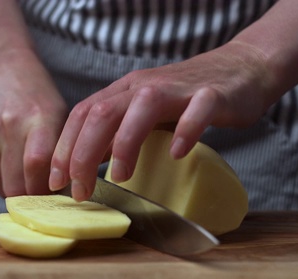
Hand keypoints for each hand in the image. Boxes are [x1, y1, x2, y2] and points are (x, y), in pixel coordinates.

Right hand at [0, 48, 67, 196]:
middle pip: (17, 184)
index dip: (47, 191)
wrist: (1, 67)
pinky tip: (16, 168)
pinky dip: (6, 180)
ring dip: (19, 193)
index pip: (37, 166)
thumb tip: (64, 192)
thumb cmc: (39, 96)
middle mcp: (9, 126)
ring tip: (33, 184)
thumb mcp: (60, 115)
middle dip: (33, 199)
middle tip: (47, 199)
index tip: (59, 199)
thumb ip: (61, 151)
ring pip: (3, 185)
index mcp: (38, 118)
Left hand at [48, 41, 272, 200]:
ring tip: (120, 176)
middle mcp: (146, 87)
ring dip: (126, 142)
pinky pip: (197, 110)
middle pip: (103, 112)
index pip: (83, 114)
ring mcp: (179, 89)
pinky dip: (185, 130)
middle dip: (84, 152)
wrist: (242, 69)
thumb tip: (87, 165)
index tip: (55, 181)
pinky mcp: (213, 95)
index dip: (64, 147)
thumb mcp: (145, 114)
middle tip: (80, 190)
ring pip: (143, 107)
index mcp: (126, 91)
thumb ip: (118, 133)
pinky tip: (177, 154)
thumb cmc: (189, 99)